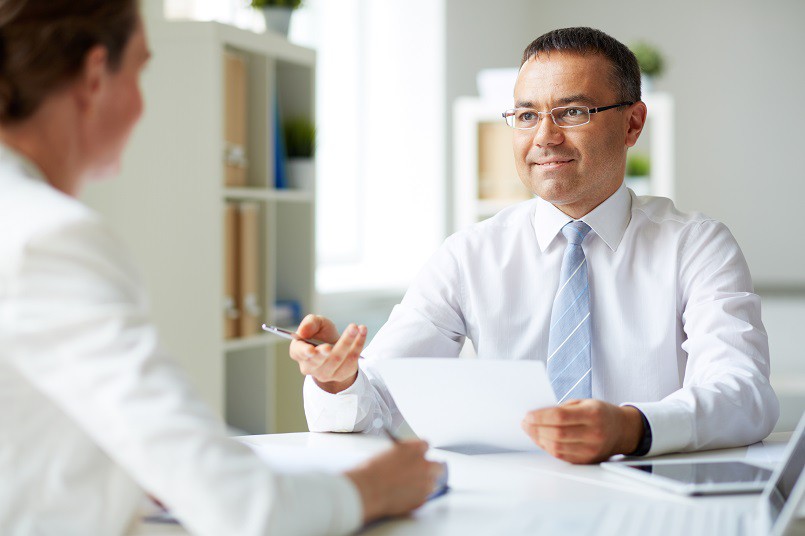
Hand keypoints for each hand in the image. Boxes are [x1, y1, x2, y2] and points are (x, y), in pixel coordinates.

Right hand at [288, 314, 366, 392]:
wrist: (336, 347)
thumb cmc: (321, 335)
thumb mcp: (316, 324)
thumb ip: (310, 323)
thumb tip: (302, 332)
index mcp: (298, 352)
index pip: (299, 352)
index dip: (304, 352)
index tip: (311, 350)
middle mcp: (310, 366)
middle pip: (320, 358)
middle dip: (330, 347)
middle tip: (340, 336)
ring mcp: (326, 373)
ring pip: (337, 358)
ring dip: (347, 341)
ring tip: (355, 328)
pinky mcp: (341, 374)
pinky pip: (351, 359)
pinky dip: (358, 343)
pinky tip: (362, 331)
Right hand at [345, 440, 443, 522]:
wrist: (368, 490)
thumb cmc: (372, 470)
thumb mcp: (387, 453)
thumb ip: (402, 454)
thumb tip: (405, 458)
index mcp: (416, 448)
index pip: (426, 445)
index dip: (420, 451)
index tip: (416, 455)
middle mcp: (425, 464)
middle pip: (437, 465)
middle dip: (430, 469)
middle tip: (420, 473)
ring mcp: (426, 483)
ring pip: (432, 482)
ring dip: (424, 484)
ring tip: (407, 488)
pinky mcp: (422, 499)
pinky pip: (424, 496)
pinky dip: (417, 496)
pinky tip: (403, 496)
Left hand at [521, 400, 643, 463]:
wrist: (623, 430)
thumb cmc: (601, 413)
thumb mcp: (585, 402)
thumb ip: (563, 408)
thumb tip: (537, 415)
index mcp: (593, 414)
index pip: (560, 417)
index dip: (540, 417)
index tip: (528, 415)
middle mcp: (594, 434)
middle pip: (557, 434)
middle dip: (536, 428)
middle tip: (525, 423)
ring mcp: (591, 450)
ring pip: (557, 448)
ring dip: (539, 439)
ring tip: (531, 431)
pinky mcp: (588, 460)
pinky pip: (562, 456)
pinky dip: (548, 448)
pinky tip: (542, 440)